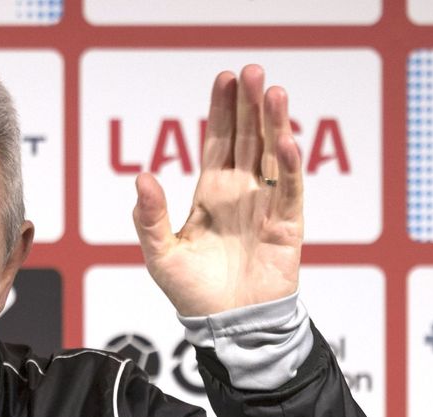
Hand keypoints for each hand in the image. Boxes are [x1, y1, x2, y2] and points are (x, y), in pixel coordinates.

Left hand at [132, 64, 302, 316]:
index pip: (220, 141)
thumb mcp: (161, 255)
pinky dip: (290, 165)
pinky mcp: (286, 226)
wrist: (226, 329)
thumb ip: (150, 218)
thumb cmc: (193, 295)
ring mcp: (266, 206)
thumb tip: (142, 177)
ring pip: (273, 156)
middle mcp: (242, 193)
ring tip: (272, 91)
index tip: (225, 78)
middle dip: (250, 105)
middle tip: (251, 71)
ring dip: (273, 123)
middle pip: (249, 138)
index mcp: (212, 194)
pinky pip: (291, 190)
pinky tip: (285, 141)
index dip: (223, 110)